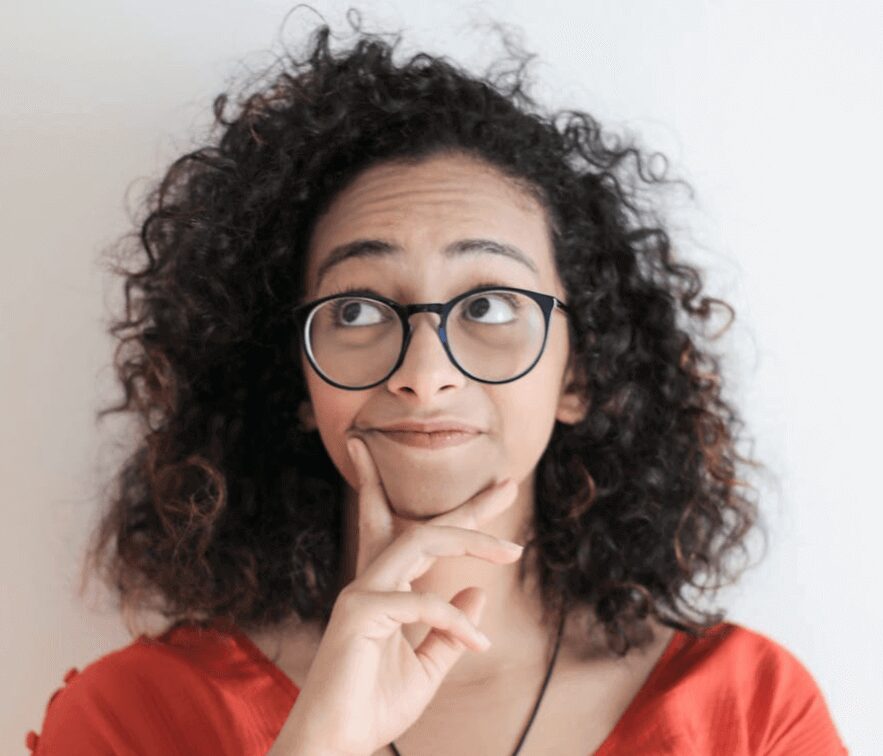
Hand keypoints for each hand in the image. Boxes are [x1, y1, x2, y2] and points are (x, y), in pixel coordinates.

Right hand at [271, 433, 522, 755]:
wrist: (337, 744)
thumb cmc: (373, 705)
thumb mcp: (427, 668)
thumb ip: (450, 631)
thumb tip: (477, 591)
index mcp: (386, 591)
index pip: (423, 542)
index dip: (460, 519)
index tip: (501, 496)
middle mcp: (372, 583)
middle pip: (423, 529)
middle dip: (468, 509)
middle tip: (509, 488)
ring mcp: (362, 594)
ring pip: (419, 542)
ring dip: (469, 540)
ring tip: (511, 552)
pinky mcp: (359, 613)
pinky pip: (420, 603)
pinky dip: (454, 620)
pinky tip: (479, 645)